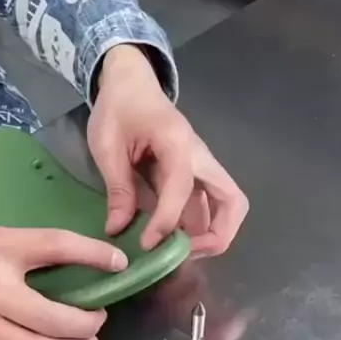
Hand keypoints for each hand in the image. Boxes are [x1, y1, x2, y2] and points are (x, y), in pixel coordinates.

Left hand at [87, 45, 248, 253]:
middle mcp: (200, 158)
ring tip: (175, 254)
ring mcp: (201, 168)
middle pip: (232, 202)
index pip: (182, 190)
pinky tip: (170, 240)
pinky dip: (196, 228)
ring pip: (225, 208)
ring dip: (208, 236)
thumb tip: (117, 229)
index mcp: (178, 143)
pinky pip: (207, 207)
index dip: (166, 222)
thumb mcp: (107, 145)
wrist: (130, 84)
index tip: (146, 245)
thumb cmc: (118, 108)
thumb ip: (117, 187)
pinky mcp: (194, 176)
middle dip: (216, 236)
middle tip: (183, 255)